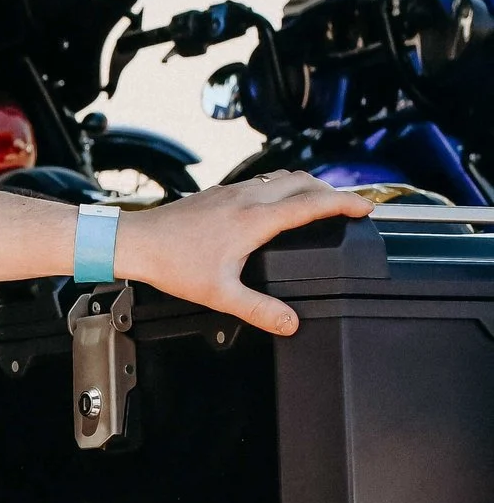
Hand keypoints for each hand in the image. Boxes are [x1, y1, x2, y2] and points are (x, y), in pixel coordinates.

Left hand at [114, 170, 385, 336]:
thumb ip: (259, 310)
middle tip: (350, 207)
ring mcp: (232, 191)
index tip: (366, 208)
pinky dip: (283, 187)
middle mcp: (247, 198)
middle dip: (332, 191)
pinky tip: (278, 204)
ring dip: (307, 186)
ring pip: (281, 178)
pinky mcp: (219, 193)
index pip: (312, 203)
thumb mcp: (219, 294)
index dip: (345, 204)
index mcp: (254, 220)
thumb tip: (290, 323)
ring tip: (322, 203)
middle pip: (303, 182)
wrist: (135, 241)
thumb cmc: (172, 263)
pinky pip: (262, 181)